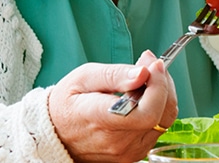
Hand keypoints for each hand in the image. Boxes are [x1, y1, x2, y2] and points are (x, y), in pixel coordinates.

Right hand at [47, 50, 178, 162]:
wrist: (54, 134)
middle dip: (163, 83)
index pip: (145, 112)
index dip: (158, 87)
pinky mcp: (133, 154)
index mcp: (99, 119)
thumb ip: (115, 75)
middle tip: (151, 65)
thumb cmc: (66, 103)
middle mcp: (115, 141)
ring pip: (164, 120)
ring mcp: (126, 151)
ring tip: (146, 79)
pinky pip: (157, 128)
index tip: (154, 66)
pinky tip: (143, 96)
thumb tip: (143, 73)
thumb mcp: (84, 78)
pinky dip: (158, 108)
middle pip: (160, 114)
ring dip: (163, 94)